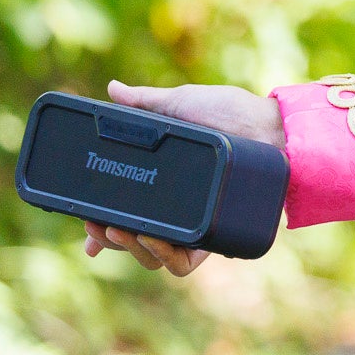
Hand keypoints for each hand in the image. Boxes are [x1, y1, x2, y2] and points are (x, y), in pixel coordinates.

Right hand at [78, 79, 286, 275]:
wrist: (269, 128)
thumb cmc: (232, 112)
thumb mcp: (182, 104)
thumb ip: (146, 102)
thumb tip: (112, 89)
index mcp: (165, 185)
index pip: (126, 214)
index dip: (102, 229)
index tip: (85, 227)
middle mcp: (180, 211)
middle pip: (133, 241)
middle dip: (108, 238)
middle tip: (97, 225)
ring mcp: (198, 226)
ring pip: (154, 259)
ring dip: (131, 249)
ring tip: (120, 230)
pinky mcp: (216, 237)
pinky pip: (184, 265)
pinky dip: (163, 257)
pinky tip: (151, 240)